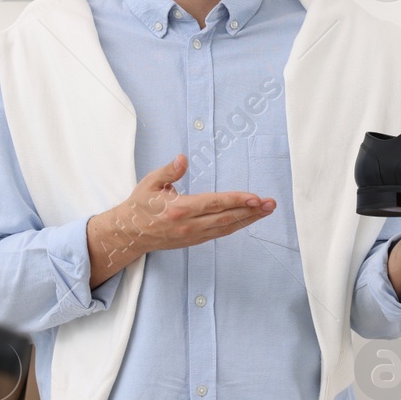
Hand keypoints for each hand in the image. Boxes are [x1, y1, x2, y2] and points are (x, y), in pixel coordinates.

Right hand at [89, 154, 275, 277]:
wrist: (130, 233)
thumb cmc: (140, 205)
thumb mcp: (150, 183)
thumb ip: (169, 171)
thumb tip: (183, 159)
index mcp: (180, 209)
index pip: (215, 204)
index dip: (237, 200)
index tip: (255, 197)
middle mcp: (189, 225)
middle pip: (226, 218)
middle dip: (251, 211)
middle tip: (270, 204)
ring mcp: (192, 236)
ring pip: (226, 228)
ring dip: (248, 220)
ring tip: (265, 211)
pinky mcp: (193, 241)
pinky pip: (219, 233)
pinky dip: (235, 226)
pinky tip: (247, 220)